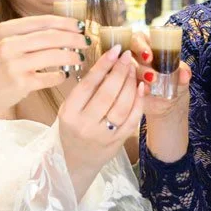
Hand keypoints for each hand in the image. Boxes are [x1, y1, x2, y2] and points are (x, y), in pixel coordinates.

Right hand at [0, 15, 88, 112]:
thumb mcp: (3, 44)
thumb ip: (27, 35)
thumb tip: (62, 28)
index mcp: (6, 30)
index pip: (43, 21)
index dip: (66, 22)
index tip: (81, 25)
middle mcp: (8, 45)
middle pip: (51, 37)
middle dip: (74, 38)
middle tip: (87, 41)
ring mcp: (14, 64)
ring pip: (53, 56)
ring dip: (71, 56)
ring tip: (81, 58)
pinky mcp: (19, 83)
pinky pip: (49, 77)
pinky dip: (60, 75)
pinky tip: (64, 75)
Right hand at [58, 45, 144, 181]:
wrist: (75, 160)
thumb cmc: (72, 127)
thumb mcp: (70, 107)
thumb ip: (86, 89)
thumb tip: (107, 61)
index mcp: (69, 113)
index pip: (88, 85)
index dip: (103, 65)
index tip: (115, 50)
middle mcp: (85, 125)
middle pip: (107, 94)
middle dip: (120, 71)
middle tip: (127, 56)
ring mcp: (103, 136)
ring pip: (122, 106)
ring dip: (130, 84)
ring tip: (132, 69)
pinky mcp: (117, 143)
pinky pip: (132, 119)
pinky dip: (138, 102)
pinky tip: (140, 87)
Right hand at [130, 31, 190, 121]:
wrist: (169, 104)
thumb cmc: (174, 82)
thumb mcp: (181, 77)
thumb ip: (183, 72)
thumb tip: (184, 74)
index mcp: (147, 45)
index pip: (137, 38)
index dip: (140, 46)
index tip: (149, 57)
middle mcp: (134, 56)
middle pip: (127, 53)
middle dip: (137, 64)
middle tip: (151, 75)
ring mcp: (127, 70)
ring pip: (124, 69)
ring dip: (137, 77)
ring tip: (151, 86)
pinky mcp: (124, 84)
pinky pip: (122, 83)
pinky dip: (132, 88)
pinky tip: (143, 93)